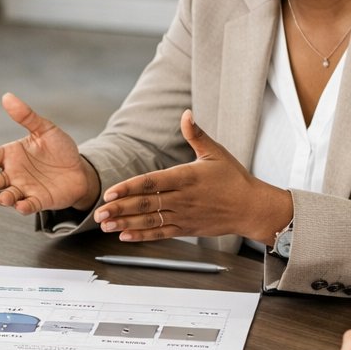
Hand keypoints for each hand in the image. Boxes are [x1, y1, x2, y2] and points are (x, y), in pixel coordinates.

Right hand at [0, 93, 99, 213]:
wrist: (80, 170)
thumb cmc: (60, 149)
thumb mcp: (45, 129)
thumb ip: (26, 116)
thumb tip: (7, 96)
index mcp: (10, 155)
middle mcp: (13, 174)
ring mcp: (24, 189)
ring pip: (7, 195)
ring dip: (3, 198)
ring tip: (3, 198)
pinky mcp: (39, 201)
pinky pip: (29, 205)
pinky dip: (24, 206)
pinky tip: (21, 205)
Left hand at [94, 111, 290, 242]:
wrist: (252, 208)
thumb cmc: (234, 179)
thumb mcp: (215, 152)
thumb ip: (195, 134)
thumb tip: (186, 113)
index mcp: (186, 177)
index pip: (151, 182)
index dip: (129, 188)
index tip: (110, 192)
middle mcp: (182, 198)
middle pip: (145, 204)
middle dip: (119, 208)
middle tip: (98, 212)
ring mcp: (184, 215)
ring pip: (150, 221)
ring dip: (126, 224)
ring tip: (105, 225)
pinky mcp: (187, 229)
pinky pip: (161, 234)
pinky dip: (142, 236)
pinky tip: (125, 236)